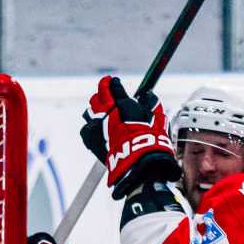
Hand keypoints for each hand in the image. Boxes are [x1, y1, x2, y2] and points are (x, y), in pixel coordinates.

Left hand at [80, 75, 180, 199]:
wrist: (137, 161)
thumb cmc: (150, 140)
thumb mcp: (157, 118)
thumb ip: (150, 103)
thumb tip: (146, 95)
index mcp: (123, 105)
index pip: (114, 87)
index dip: (113, 83)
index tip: (114, 82)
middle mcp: (108, 113)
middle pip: (99, 95)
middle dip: (102, 90)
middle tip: (105, 90)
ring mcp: (98, 126)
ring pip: (90, 110)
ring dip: (95, 107)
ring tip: (99, 108)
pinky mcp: (91, 140)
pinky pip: (86, 129)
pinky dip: (91, 127)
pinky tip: (95, 128)